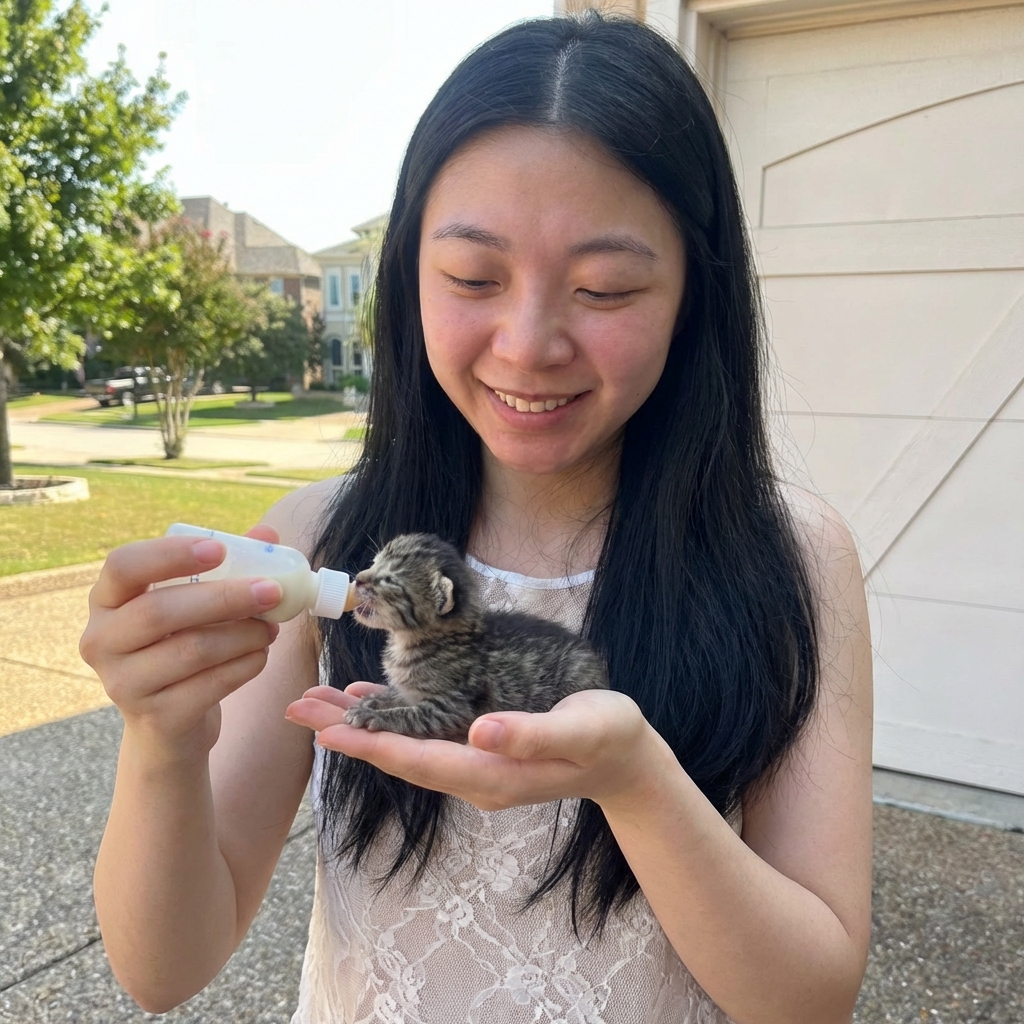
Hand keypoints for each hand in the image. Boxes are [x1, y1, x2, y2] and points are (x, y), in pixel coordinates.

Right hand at [80, 525, 284, 762]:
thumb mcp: (197, 605)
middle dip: (224, 598)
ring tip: (271, 628)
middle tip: (273, 591)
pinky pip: (210, 685)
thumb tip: (267, 534)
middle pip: (159, 611)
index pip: (123, 566)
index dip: (169, 554)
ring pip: (191, 650)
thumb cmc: (183, 646)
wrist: (168, 725)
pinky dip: (245, 666)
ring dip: (244, 634)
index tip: (219, 549)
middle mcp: (101, 641)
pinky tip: (260, 656)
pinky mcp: (155, 717)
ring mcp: (122, 684)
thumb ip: (228, 566)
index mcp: (107, 601)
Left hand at [285, 685, 666, 810]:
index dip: (373, 746)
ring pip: (406, 745)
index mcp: (493, 774)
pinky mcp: (477, 748)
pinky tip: (368, 699)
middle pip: (400, 756)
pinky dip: (393, 716)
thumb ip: (534, 734)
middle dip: (349, 734)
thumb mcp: (583, 729)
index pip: (421, 761)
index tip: (327, 733)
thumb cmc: (609, 737)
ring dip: (361, 725)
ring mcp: (473, 764)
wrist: (623, 758)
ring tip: (316, 702)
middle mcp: (474, 775)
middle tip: (297, 709)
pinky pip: (425, 735)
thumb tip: (481, 731)